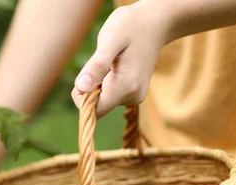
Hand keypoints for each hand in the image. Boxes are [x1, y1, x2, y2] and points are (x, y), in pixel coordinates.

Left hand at [71, 1, 172, 116]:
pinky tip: (119, 65)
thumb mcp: (110, 40)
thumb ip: (96, 66)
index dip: (82, 96)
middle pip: (98, 105)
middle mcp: (132, 97)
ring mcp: (135, 96)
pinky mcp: (135, 93)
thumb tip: (81, 88)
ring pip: (104, 99)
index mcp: (125, 87)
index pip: (94, 111)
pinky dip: (108, 81)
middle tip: (105, 61)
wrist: (154, 23)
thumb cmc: (130, 27)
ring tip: (114, 60)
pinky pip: (112, 94)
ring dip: (100, 81)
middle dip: (92, 86)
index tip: (89, 73)